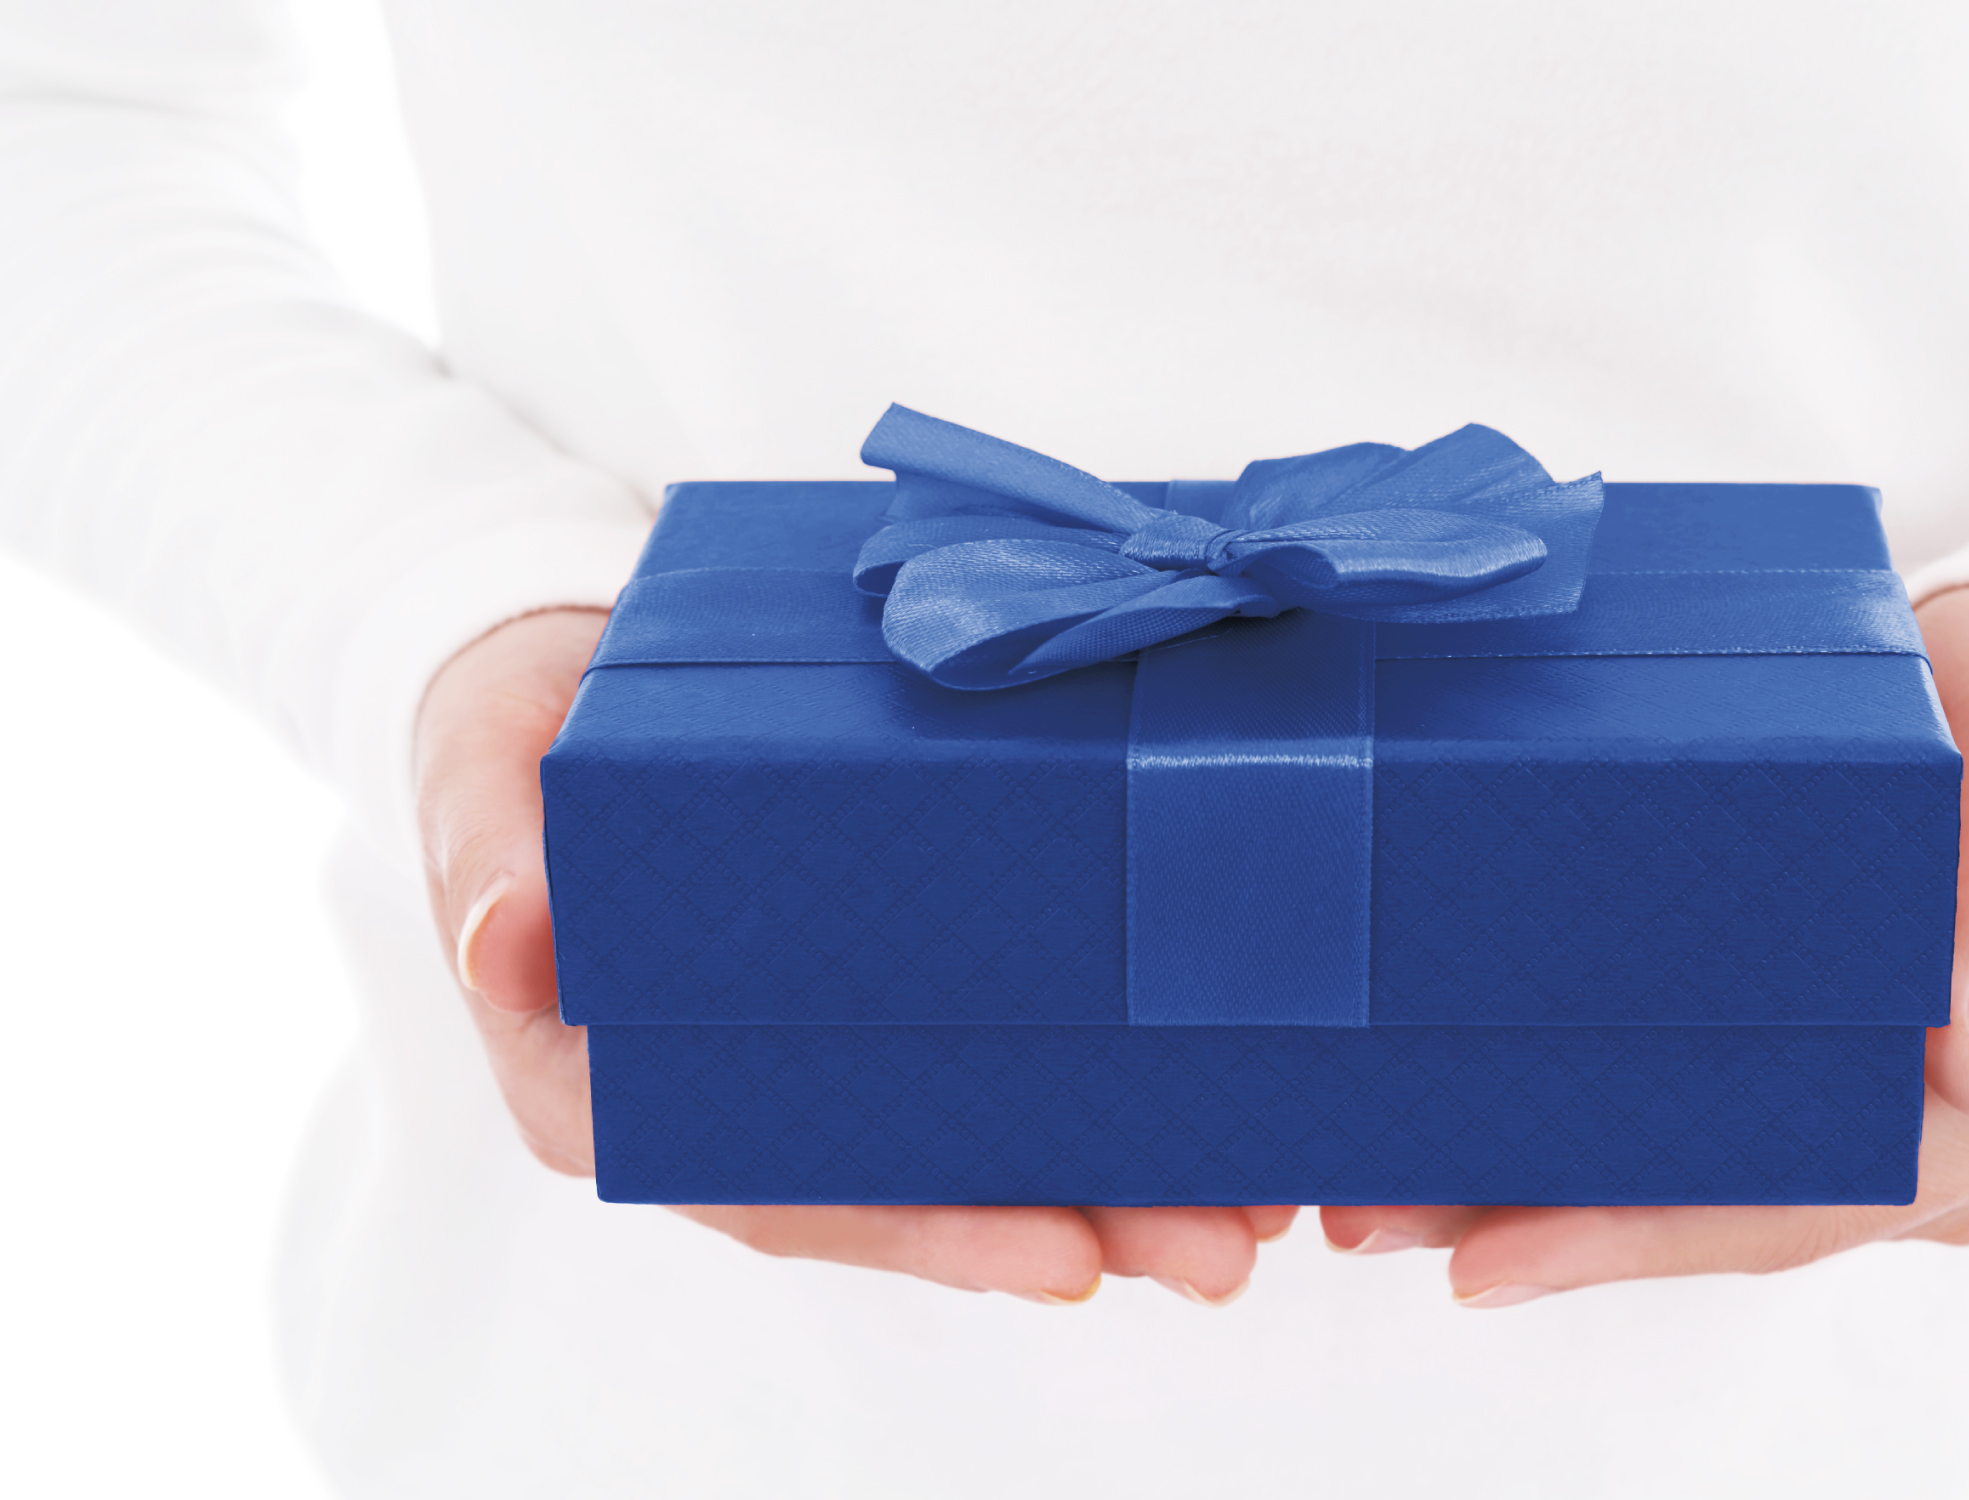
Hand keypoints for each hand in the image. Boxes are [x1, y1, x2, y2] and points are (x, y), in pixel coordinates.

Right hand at [415, 608, 1294, 1305]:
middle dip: (1075, 1223)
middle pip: (915, 1189)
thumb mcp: (483, 769)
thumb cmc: (509, 723)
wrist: (555, 650)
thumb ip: (491, 853)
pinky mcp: (883, 979)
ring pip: (978, 1136)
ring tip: (1261, 1192)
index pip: (783, 1193)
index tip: (1064, 1257)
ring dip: (1122, 1172)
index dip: (925, 1235)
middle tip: (1222, 1245)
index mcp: (620, 1086)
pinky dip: (1107, 1074)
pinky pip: (998, 1046)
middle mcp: (735, 1090)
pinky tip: (1222, 1087)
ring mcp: (817, 1040)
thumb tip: (504, 944)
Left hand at [1317, 585, 1968, 1304]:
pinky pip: (1700, 1126)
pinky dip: (1583, 1138)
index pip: (1807, 1207)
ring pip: (1700, 1186)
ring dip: (1538, 1194)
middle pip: (1726, 1219)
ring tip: (1371, 1191)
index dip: (1643, 1241)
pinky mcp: (1827, 1073)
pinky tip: (1458, 1131)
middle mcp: (1953, 1149)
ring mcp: (1888, 1125)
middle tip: (1368, 1214)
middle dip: (1548, 1229)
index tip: (1487, 1260)